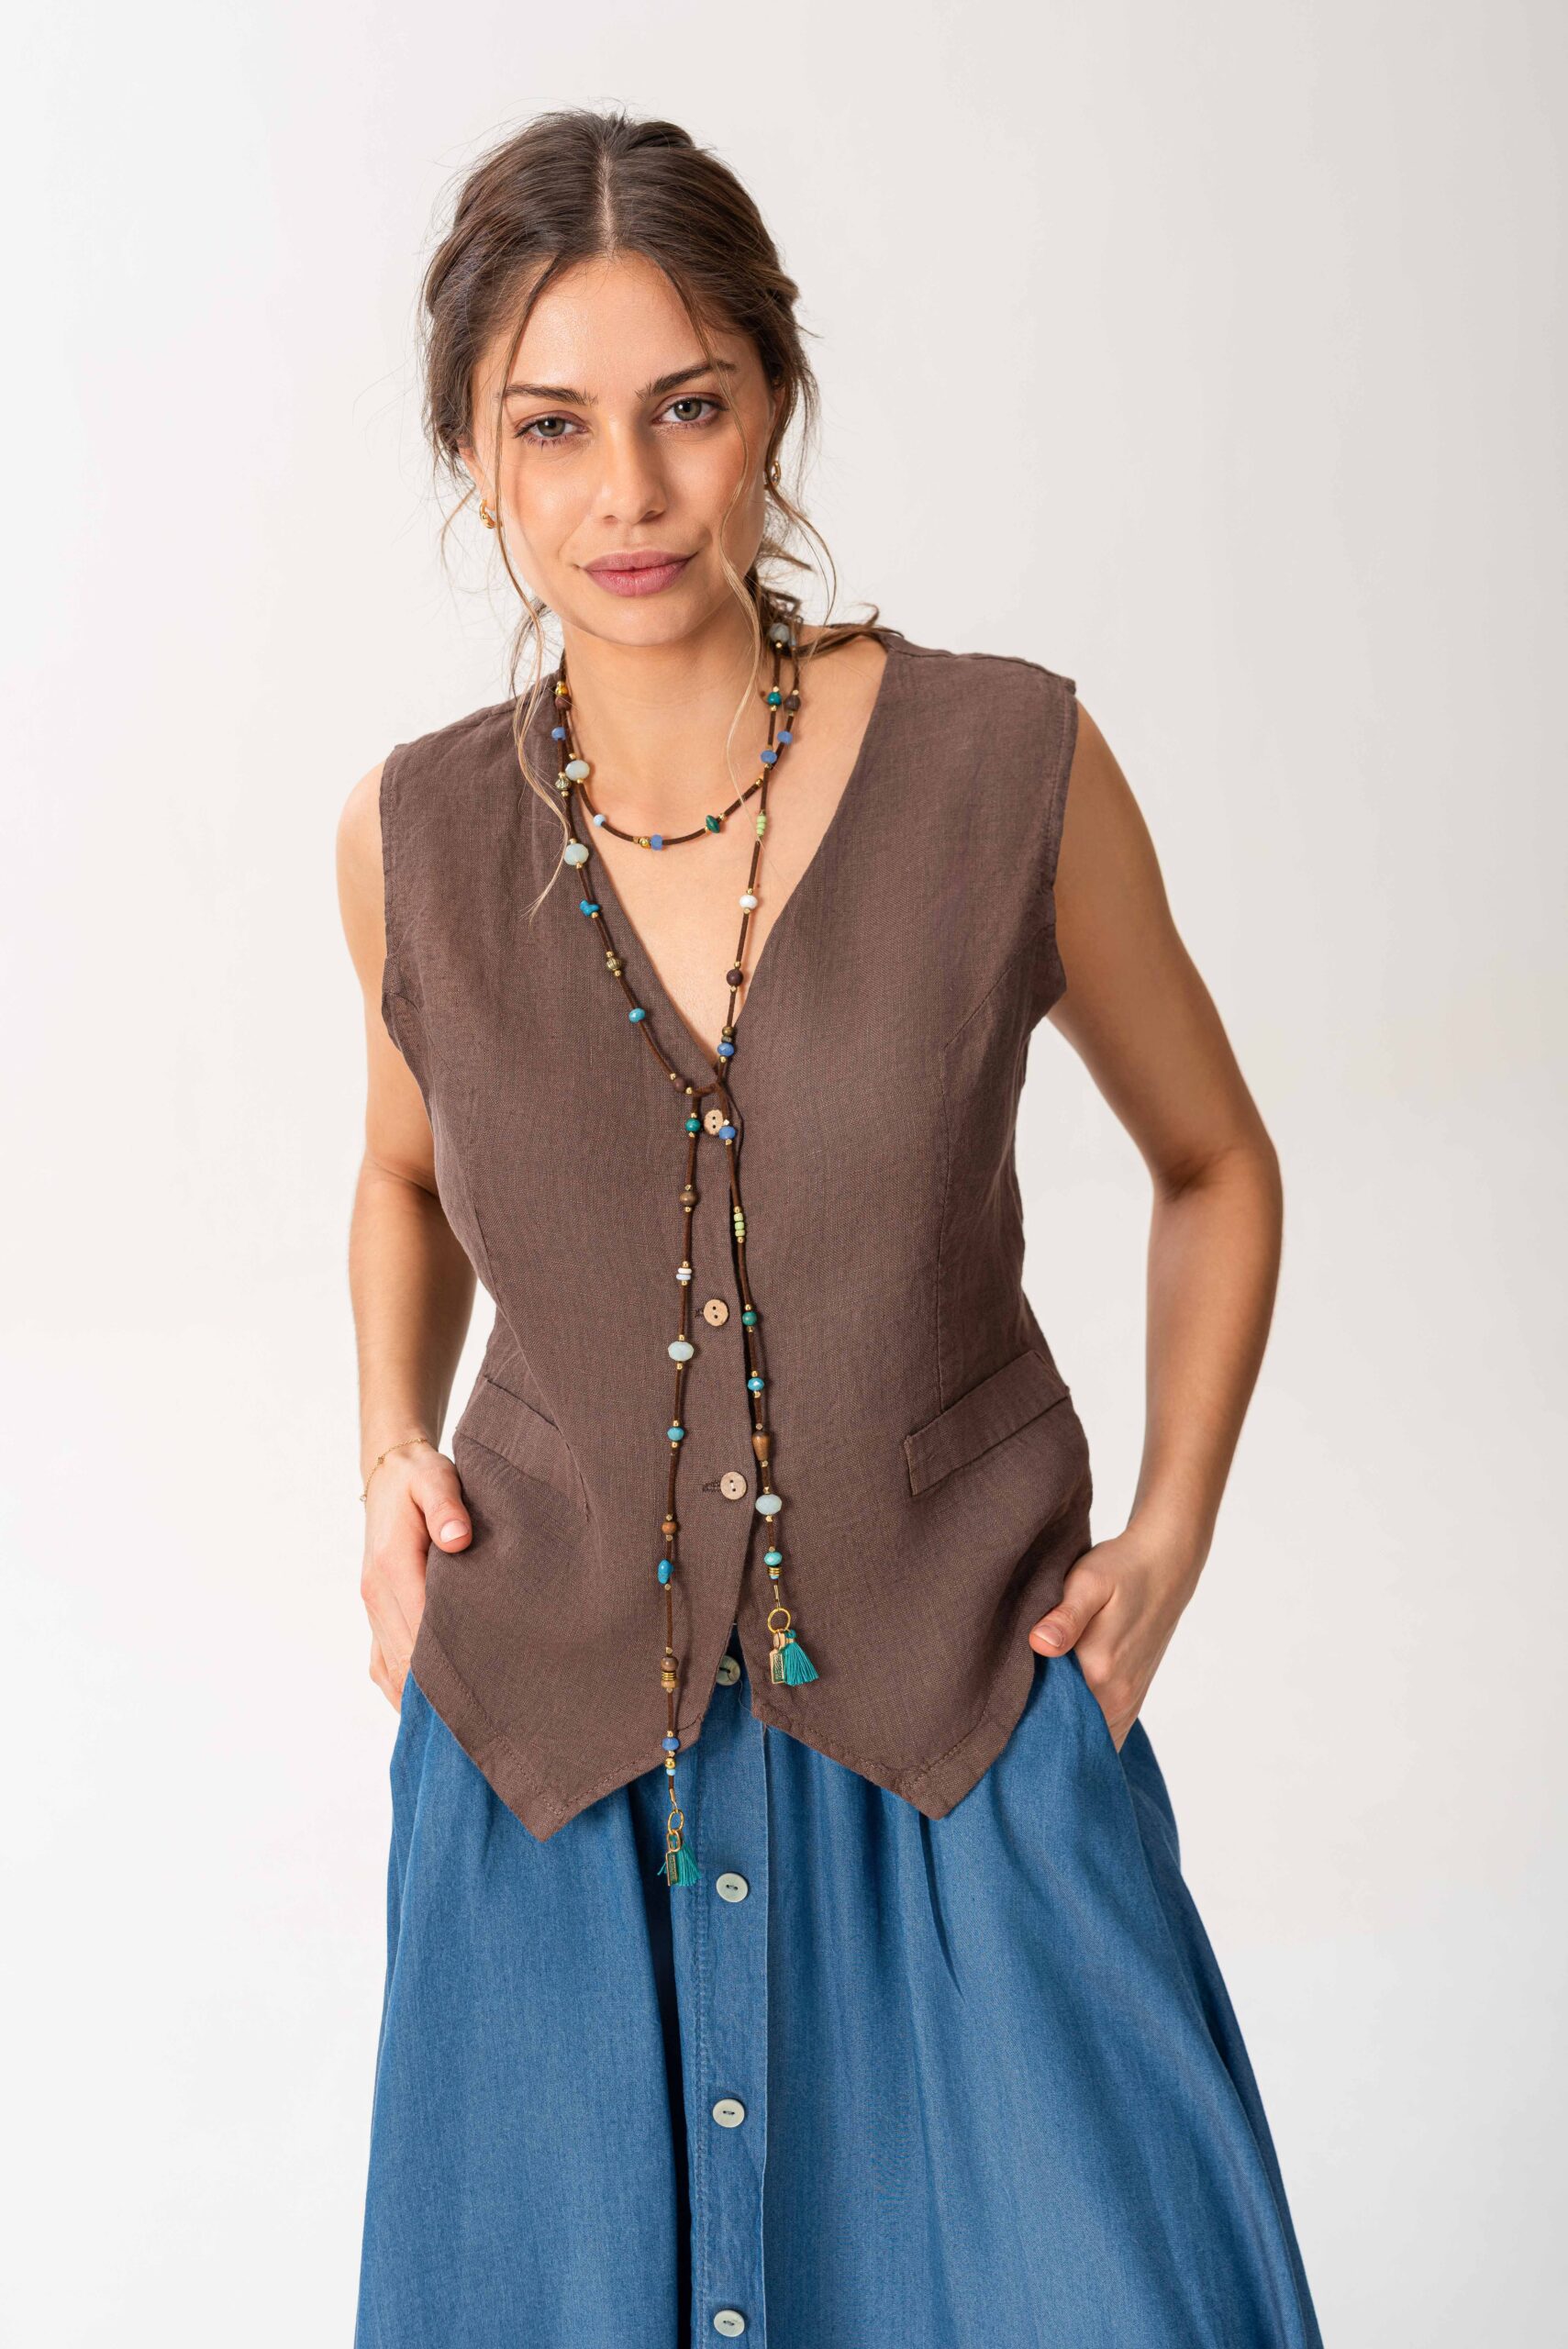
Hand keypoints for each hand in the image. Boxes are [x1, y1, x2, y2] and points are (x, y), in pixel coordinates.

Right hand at [360, 1444, 471, 1707]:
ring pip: (389, 1671)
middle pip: (404, 1661)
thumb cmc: (420, 1477)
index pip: (418, 1631)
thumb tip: (457, 1539)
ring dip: (417, 1699)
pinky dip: (402, 1689)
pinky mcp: (377, 1613)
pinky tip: (429, 1709)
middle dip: (437, 1693)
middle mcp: (376, 1595)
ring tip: (457, 1728)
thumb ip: (446, 1506)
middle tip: (480, 1721)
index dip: (446, 1664)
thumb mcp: (435, 1477)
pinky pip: (382, 1665)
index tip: (481, 1691)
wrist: (390, 1473)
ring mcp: (373, 1608)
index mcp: (392, 1567)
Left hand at [1026, 1522, 1200, 1749]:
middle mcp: (1117, 1695)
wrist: (1166, 1564)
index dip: (1021, 1721)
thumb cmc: (1122, 1569)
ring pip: (1089, 1738)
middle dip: (1037, 1734)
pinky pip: (1106, 1733)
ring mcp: (1128, 1700)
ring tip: (1029, 1717)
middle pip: (1067, 1733)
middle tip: (1005, 1720)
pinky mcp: (1133, 1697)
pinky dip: (1083, 1733)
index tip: (996, 1716)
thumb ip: (1065, 1616)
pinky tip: (1060, 1716)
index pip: (1050, 1718)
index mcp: (1099, 1671)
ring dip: (1060, 1733)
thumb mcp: (1088, 1581)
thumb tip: (1038, 1643)